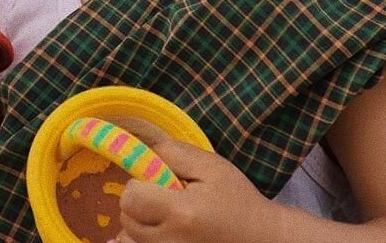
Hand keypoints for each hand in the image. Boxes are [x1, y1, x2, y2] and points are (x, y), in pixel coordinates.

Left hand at [108, 120, 273, 242]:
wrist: (259, 239)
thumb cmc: (236, 199)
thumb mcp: (211, 166)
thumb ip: (174, 154)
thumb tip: (142, 150)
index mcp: (181, 214)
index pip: (130, 198)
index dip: (138, 183)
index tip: (157, 179)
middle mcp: (169, 242)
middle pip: (126, 218)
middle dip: (138, 201)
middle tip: (164, 196)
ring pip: (128, 237)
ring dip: (139, 222)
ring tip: (163, 214)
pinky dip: (144, 239)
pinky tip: (162, 230)